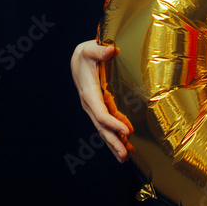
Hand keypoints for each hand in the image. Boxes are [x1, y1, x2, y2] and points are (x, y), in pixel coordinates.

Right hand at [70, 40, 129, 162]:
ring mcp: (94, 108)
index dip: (113, 123)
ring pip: (104, 129)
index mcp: (89, 92)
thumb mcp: (90, 49)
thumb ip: (99, 50)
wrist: (79, 58)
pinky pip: (107, 125)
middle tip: (124, 155)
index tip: (126, 131)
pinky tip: (125, 145)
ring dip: (114, 143)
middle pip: (102, 127)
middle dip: (113, 141)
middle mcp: (90, 104)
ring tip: (125, 156)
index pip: (100, 112)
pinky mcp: (99, 108)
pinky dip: (115, 136)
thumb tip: (109, 50)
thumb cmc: (86, 54)